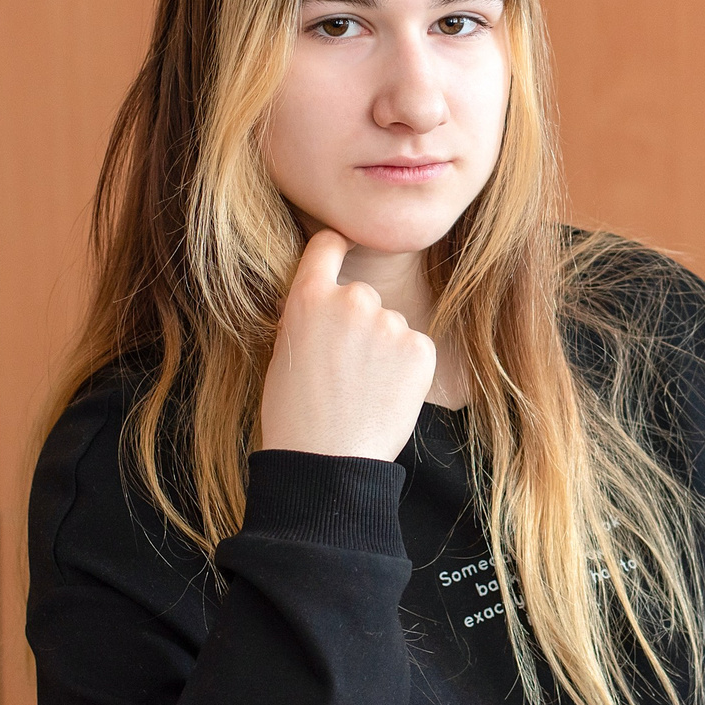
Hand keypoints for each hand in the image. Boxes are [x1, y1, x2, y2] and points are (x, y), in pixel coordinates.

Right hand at [258, 230, 436, 460]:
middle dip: (358, 324)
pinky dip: (406, 369)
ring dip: (383, 349)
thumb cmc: (295, 416)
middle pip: (362, 296)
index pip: (327, 246)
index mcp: (309, 297)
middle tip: (344, 370)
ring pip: (391, 326)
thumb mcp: (284, 352)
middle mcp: (352, 299)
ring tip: (363, 391)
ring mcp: (390, 322)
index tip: (343, 243)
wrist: (326, 461)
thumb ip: (310, 317)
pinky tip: (385, 396)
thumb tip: (329, 304)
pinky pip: (415, 348)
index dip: (336, 245)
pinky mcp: (420, 347)